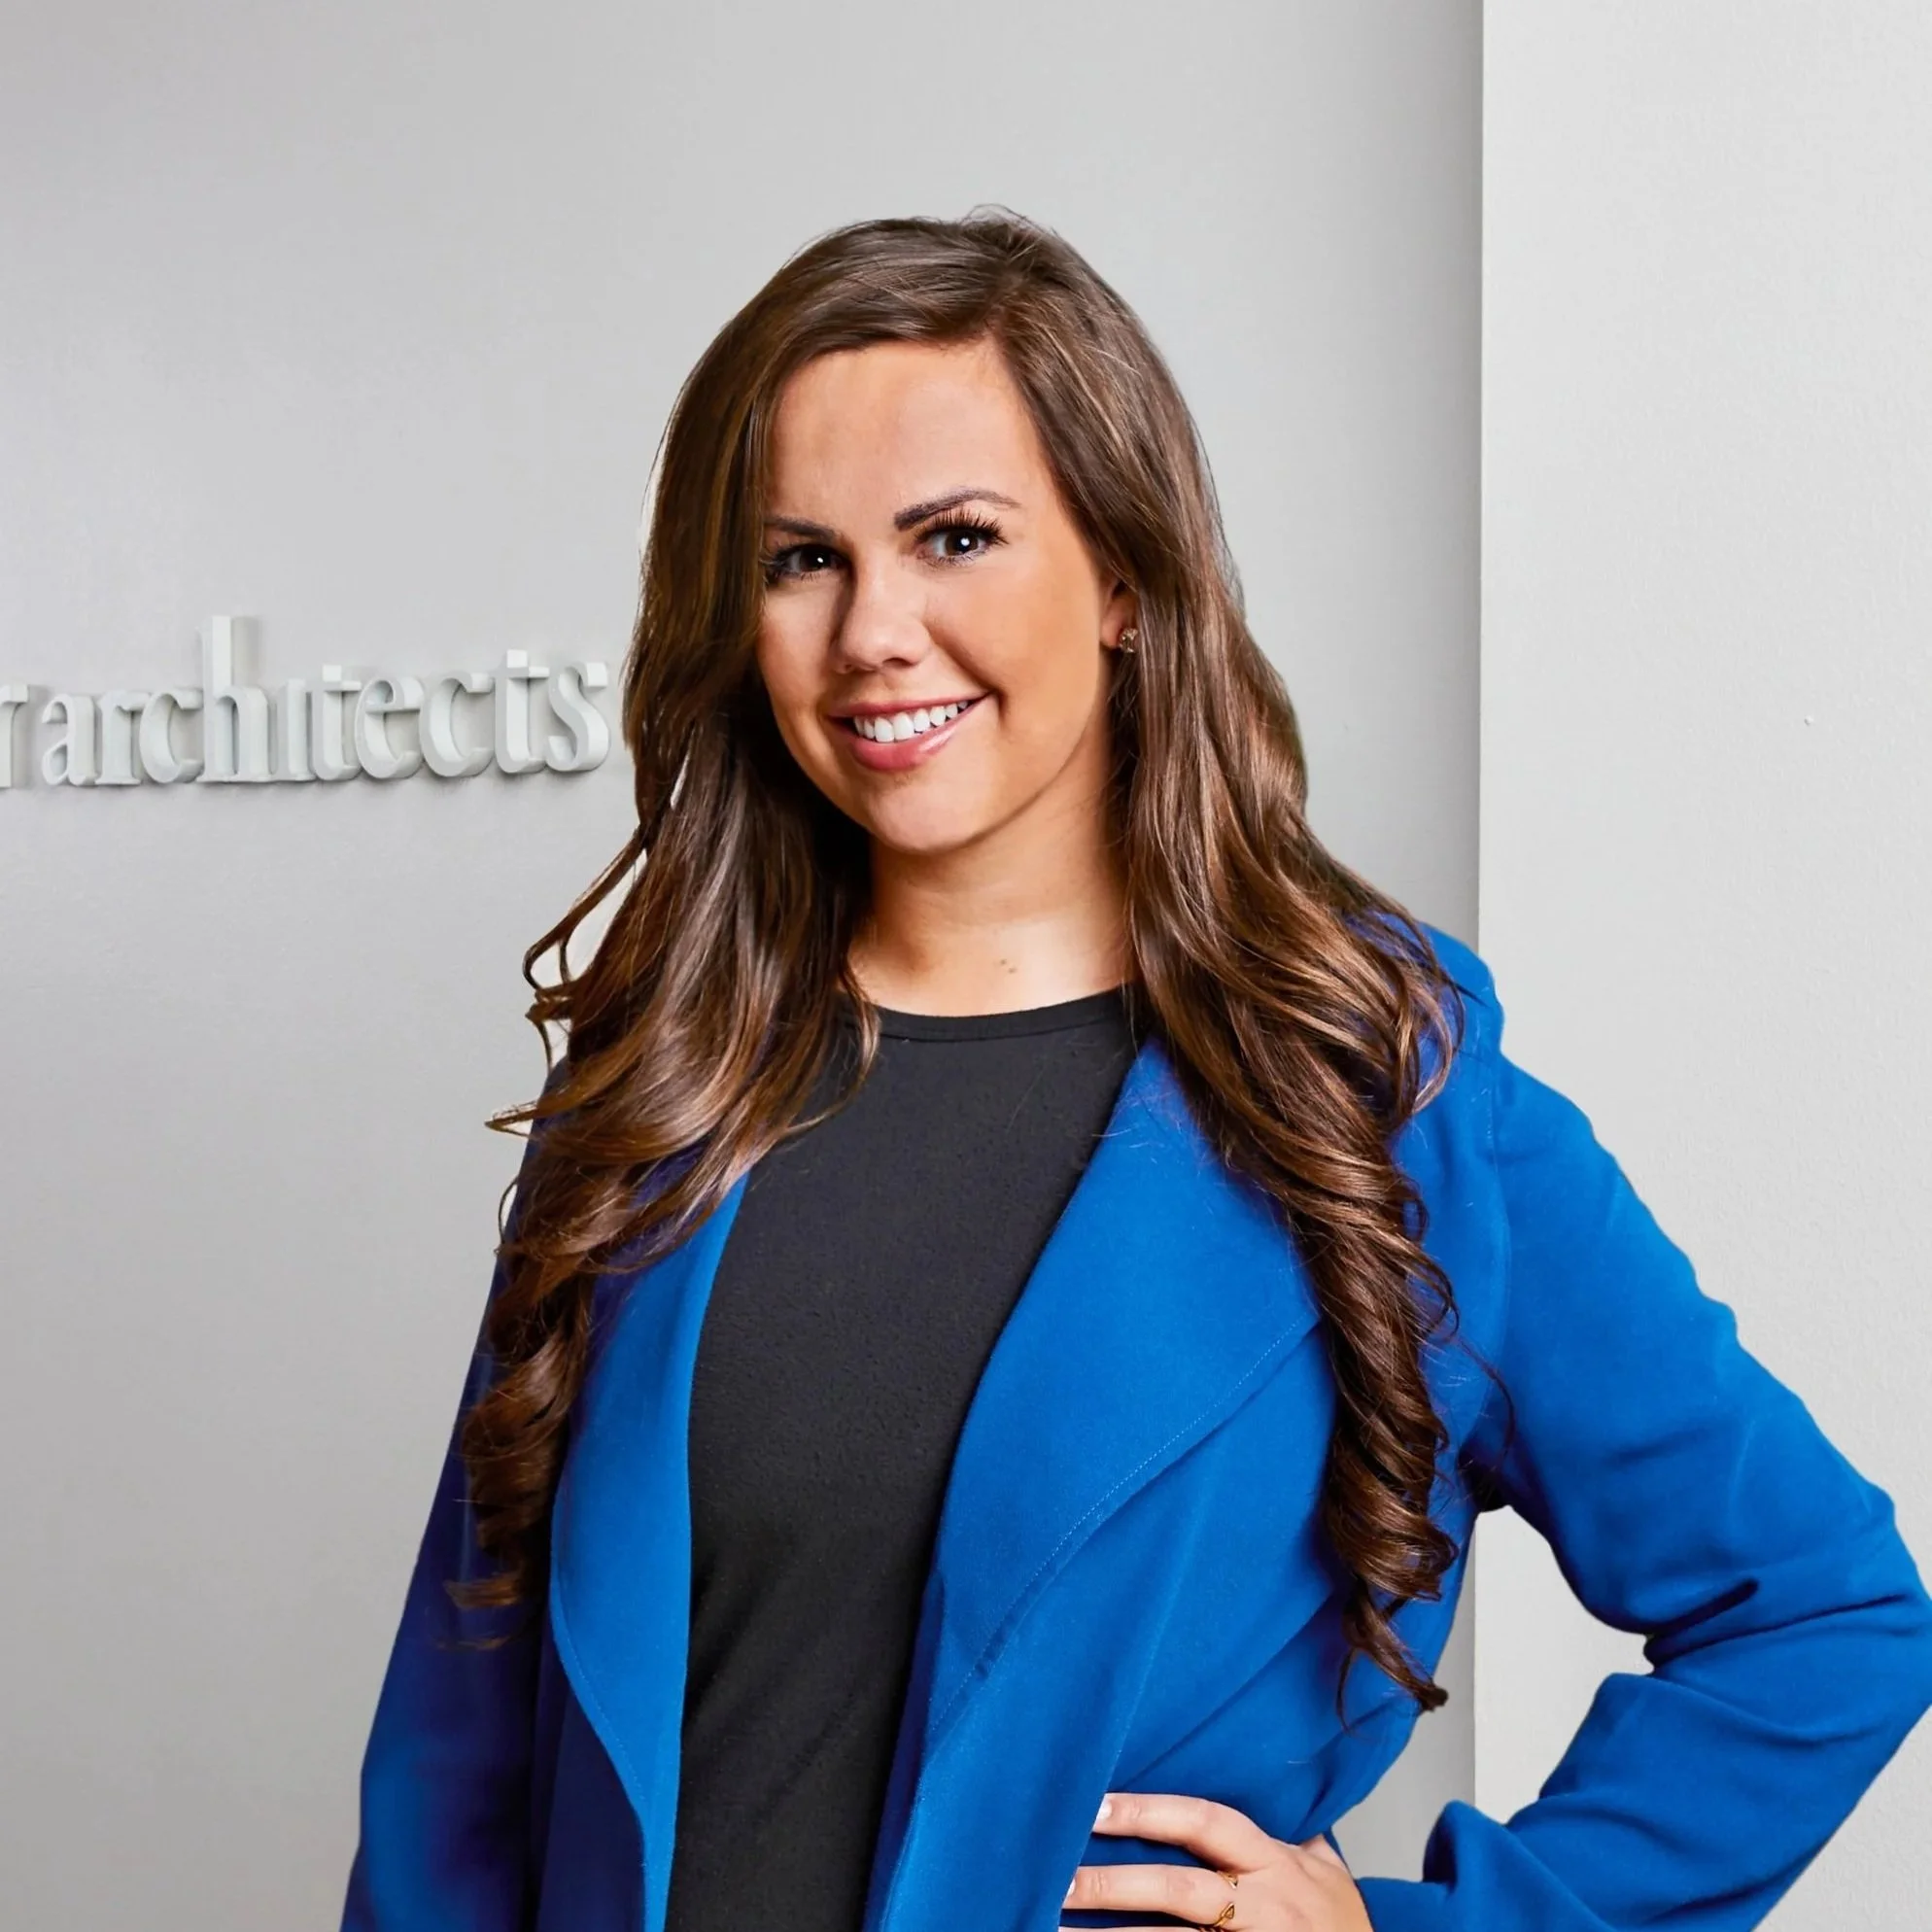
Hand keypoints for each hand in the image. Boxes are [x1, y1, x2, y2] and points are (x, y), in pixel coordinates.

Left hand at [1061, 1790, 1370, 1931]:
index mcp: (1275, 1865)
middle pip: (1179, 1890)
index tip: (1094, 1804)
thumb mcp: (1325, 1872)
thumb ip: (1291, 1832)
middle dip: (1115, 1884)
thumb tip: (1262, 1782)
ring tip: (1050, 1929)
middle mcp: (1262, 1907)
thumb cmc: (1345, 1929)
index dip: (1149, 1811)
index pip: (1205, 1823)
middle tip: (1057, 1879)